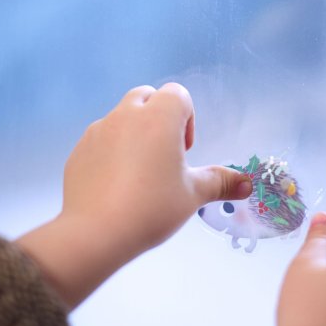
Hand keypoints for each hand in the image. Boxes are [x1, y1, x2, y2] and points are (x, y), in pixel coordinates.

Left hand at [16, 83, 252, 308]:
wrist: (96, 232)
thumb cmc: (152, 208)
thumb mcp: (192, 196)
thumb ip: (220, 182)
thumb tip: (247, 183)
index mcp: (159, 118)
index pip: (177, 93)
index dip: (186, 118)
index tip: (184, 150)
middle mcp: (126, 115)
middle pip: (146, 96)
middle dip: (158, 117)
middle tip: (164, 155)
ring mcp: (98, 131)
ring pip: (120, 117)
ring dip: (133, 133)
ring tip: (139, 174)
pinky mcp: (79, 150)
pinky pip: (100, 140)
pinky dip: (111, 152)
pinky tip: (115, 186)